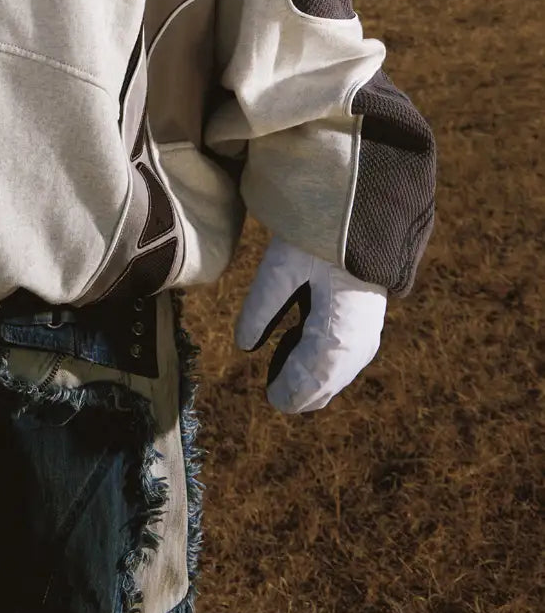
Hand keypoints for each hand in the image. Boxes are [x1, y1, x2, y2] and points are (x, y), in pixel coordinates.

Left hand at [235, 236, 386, 412]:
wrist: (368, 216)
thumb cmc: (323, 238)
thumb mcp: (284, 266)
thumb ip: (261, 307)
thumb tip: (243, 346)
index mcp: (338, 339)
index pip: (309, 386)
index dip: (287, 394)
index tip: (269, 397)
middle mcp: (358, 348)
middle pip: (324, 388)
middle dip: (297, 388)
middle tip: (271, 383)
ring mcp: (366, 340)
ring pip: (333, 377)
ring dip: (307, 375)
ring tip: (280, 361)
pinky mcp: (365, 328)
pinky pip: (341, 361)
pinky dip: (319, 362)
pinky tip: (299, 344)